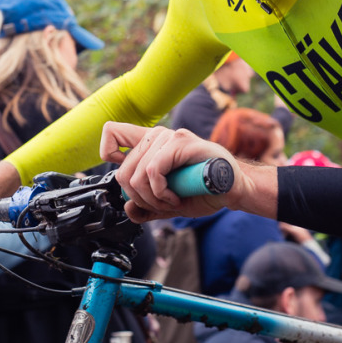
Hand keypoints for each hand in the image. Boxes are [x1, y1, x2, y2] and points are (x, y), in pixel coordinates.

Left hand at [100, 122, 244, 222]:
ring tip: (171, 202)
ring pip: (137, 174)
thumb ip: (148, 205)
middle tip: (159, 205)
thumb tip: (128, 209)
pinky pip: (153, 171)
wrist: (233, 188)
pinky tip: (175, 198)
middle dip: (138, 198)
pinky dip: (161, 192)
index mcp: (150, 144)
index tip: (127, 179)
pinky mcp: (180, 142)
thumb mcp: (169, 202)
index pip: (113, 133)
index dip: (108, 153)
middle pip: (122, 170)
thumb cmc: (204, 190)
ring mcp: (168, 136)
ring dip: (152, 198)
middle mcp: (157, 136)